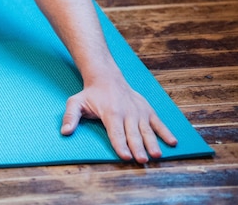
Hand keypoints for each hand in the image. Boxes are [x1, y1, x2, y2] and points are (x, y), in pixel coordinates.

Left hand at [61, 77, 177, 162]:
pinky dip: (166, 132)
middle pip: (132, 134)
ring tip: (156, 155)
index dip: (120, 144)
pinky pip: (158, 122)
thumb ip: (70, 117)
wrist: (107, 77)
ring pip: (146, 130)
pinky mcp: (147, 110)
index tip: (125, 156)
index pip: (116, 132)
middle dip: (137, 148)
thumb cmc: (90, 94)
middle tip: (142, 160)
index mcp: (110, 112)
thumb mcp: (75, 102)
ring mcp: (139, 112)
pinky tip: (172, 142)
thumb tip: (65, 132)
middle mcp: (127, 112)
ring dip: (152, 143)